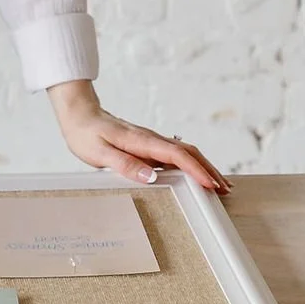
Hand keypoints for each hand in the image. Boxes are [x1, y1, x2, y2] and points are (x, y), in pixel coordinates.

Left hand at [47, 81, 228, 193]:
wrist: (79, 115)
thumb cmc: (86, 134)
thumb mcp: (99, 153)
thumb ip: (124, 164)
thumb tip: (151, 176)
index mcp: (141, 141)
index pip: (177, 155)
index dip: (196, 170)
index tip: (210, 184)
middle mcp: (151, 139)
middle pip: (189, 152)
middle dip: (209, 169)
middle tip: (224, 188)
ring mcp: (151, 142)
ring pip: (185, 153)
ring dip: (204, 167)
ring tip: (218, 184)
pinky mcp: (148, 146)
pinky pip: (175, 155)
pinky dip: (191, 165)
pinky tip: (195, 175)